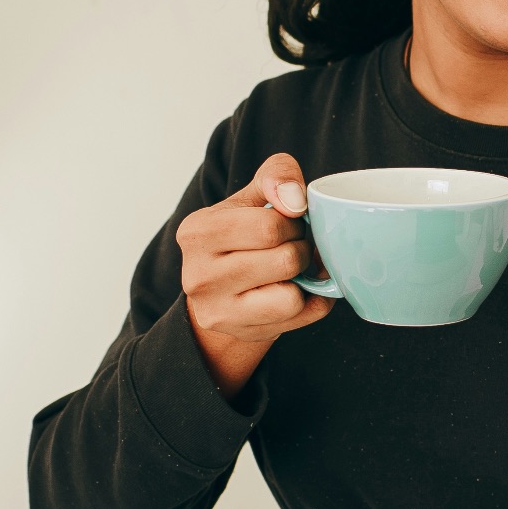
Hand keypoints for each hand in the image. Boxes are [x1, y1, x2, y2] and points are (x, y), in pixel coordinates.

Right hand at [178, 153, 333, 395]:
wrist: (222, 290)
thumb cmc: (241, 236)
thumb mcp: (252, 196)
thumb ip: (276, 175)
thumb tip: (295, 199)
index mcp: (196, 232)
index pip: (269, 226)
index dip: (293, 222)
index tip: (289, 222)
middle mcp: (199, 275)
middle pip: (285, 260)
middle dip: (302, 248)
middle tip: (294, 246)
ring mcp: (218, 310)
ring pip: (292, 296)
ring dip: (306, 278)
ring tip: (292, 269)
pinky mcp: (240, 333)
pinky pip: (300, 316)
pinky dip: (311, 301)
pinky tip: (296, 289)